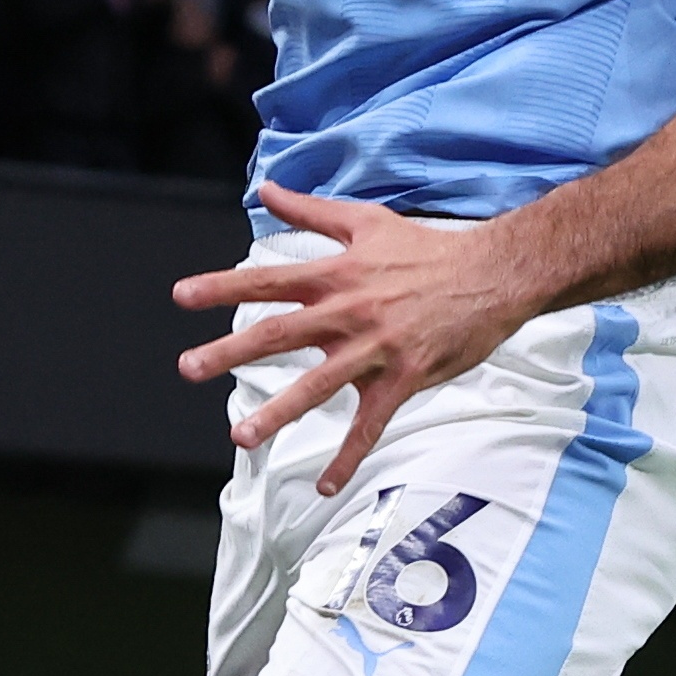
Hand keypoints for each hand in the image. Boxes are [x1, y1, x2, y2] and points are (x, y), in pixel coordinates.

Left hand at [172, 182, 533, 495]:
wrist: (493, 274)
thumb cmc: (429, 248)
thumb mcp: (367, 221)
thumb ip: (311, 211)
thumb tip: (265, 190)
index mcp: (336, 275)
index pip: (269, 280)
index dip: (223, 287)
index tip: (182, 297)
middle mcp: (348, 311)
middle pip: (279, 333)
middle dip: (229, 351)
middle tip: (187, 367)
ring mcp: (375, 348)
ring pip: (318, 385)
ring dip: (277, 412)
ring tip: (240, 437)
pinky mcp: (403, 378)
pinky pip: (370, 425)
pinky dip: (348, 457)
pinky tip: (325, 485)